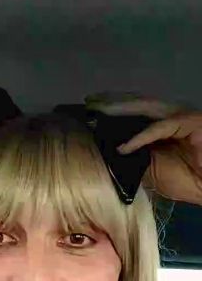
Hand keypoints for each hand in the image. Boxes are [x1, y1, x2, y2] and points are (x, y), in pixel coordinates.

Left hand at [86, 93, 201, 204]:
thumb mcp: (152, 168)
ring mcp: (182, 115)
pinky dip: (140, 138)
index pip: (136, 108)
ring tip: (99, 112)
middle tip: (90, 102)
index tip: (90, 107)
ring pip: (146, 108)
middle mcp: (173, 114)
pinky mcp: (191, 123)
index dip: (114, 105)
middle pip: (138, 102)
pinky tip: (123, 147)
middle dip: (113, 102)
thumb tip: (107, 150)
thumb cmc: (188, 179)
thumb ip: (134, 155)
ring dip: (121, 109)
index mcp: (164, 122)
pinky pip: (159, 129)